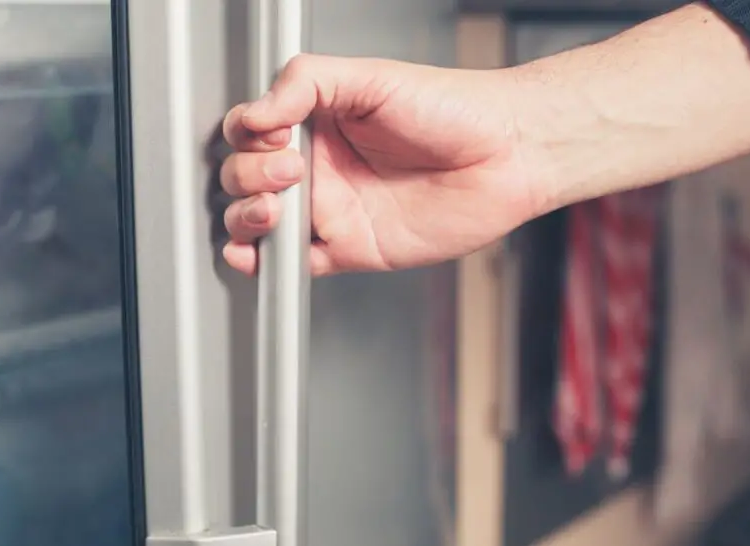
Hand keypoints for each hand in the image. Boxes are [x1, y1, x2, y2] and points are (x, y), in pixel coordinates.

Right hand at [220, 54, 547, 275]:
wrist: (506, 156)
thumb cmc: (454, 109)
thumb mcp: (372, 76)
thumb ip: (306, 83)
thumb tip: (257, 112)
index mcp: (317, 121)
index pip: (250, 131)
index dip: (247, 136)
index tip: (271, 133)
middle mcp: (318, 165)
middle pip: (244, 177)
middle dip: (248, 177)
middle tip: (290, 170)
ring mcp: (330, 208)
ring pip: (257, 222)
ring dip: (246, 218)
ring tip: (273, 209)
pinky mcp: (348, 248)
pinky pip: (293, 263)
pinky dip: (264, 264)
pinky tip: (257, 254)